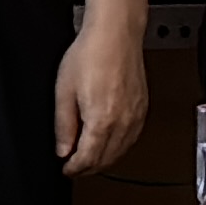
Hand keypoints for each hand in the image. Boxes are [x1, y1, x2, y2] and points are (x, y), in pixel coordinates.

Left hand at [53, 7, 147, 174]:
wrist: (115, 34)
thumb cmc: (91, 53)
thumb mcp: (64, 91)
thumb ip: (63, 125)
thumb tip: (63, 149)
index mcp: (102, 120)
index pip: (88, 160)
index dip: (74, 169)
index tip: (66, 170)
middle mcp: (123, 122)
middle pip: (106, 160)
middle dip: (89, 168)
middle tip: (75, 168)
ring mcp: (136, 117)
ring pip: (121, 152)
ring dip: (104, 160)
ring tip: (89, 158)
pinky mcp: (143, 109)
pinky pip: (132, 139)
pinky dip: (119, 147)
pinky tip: (108, 143)